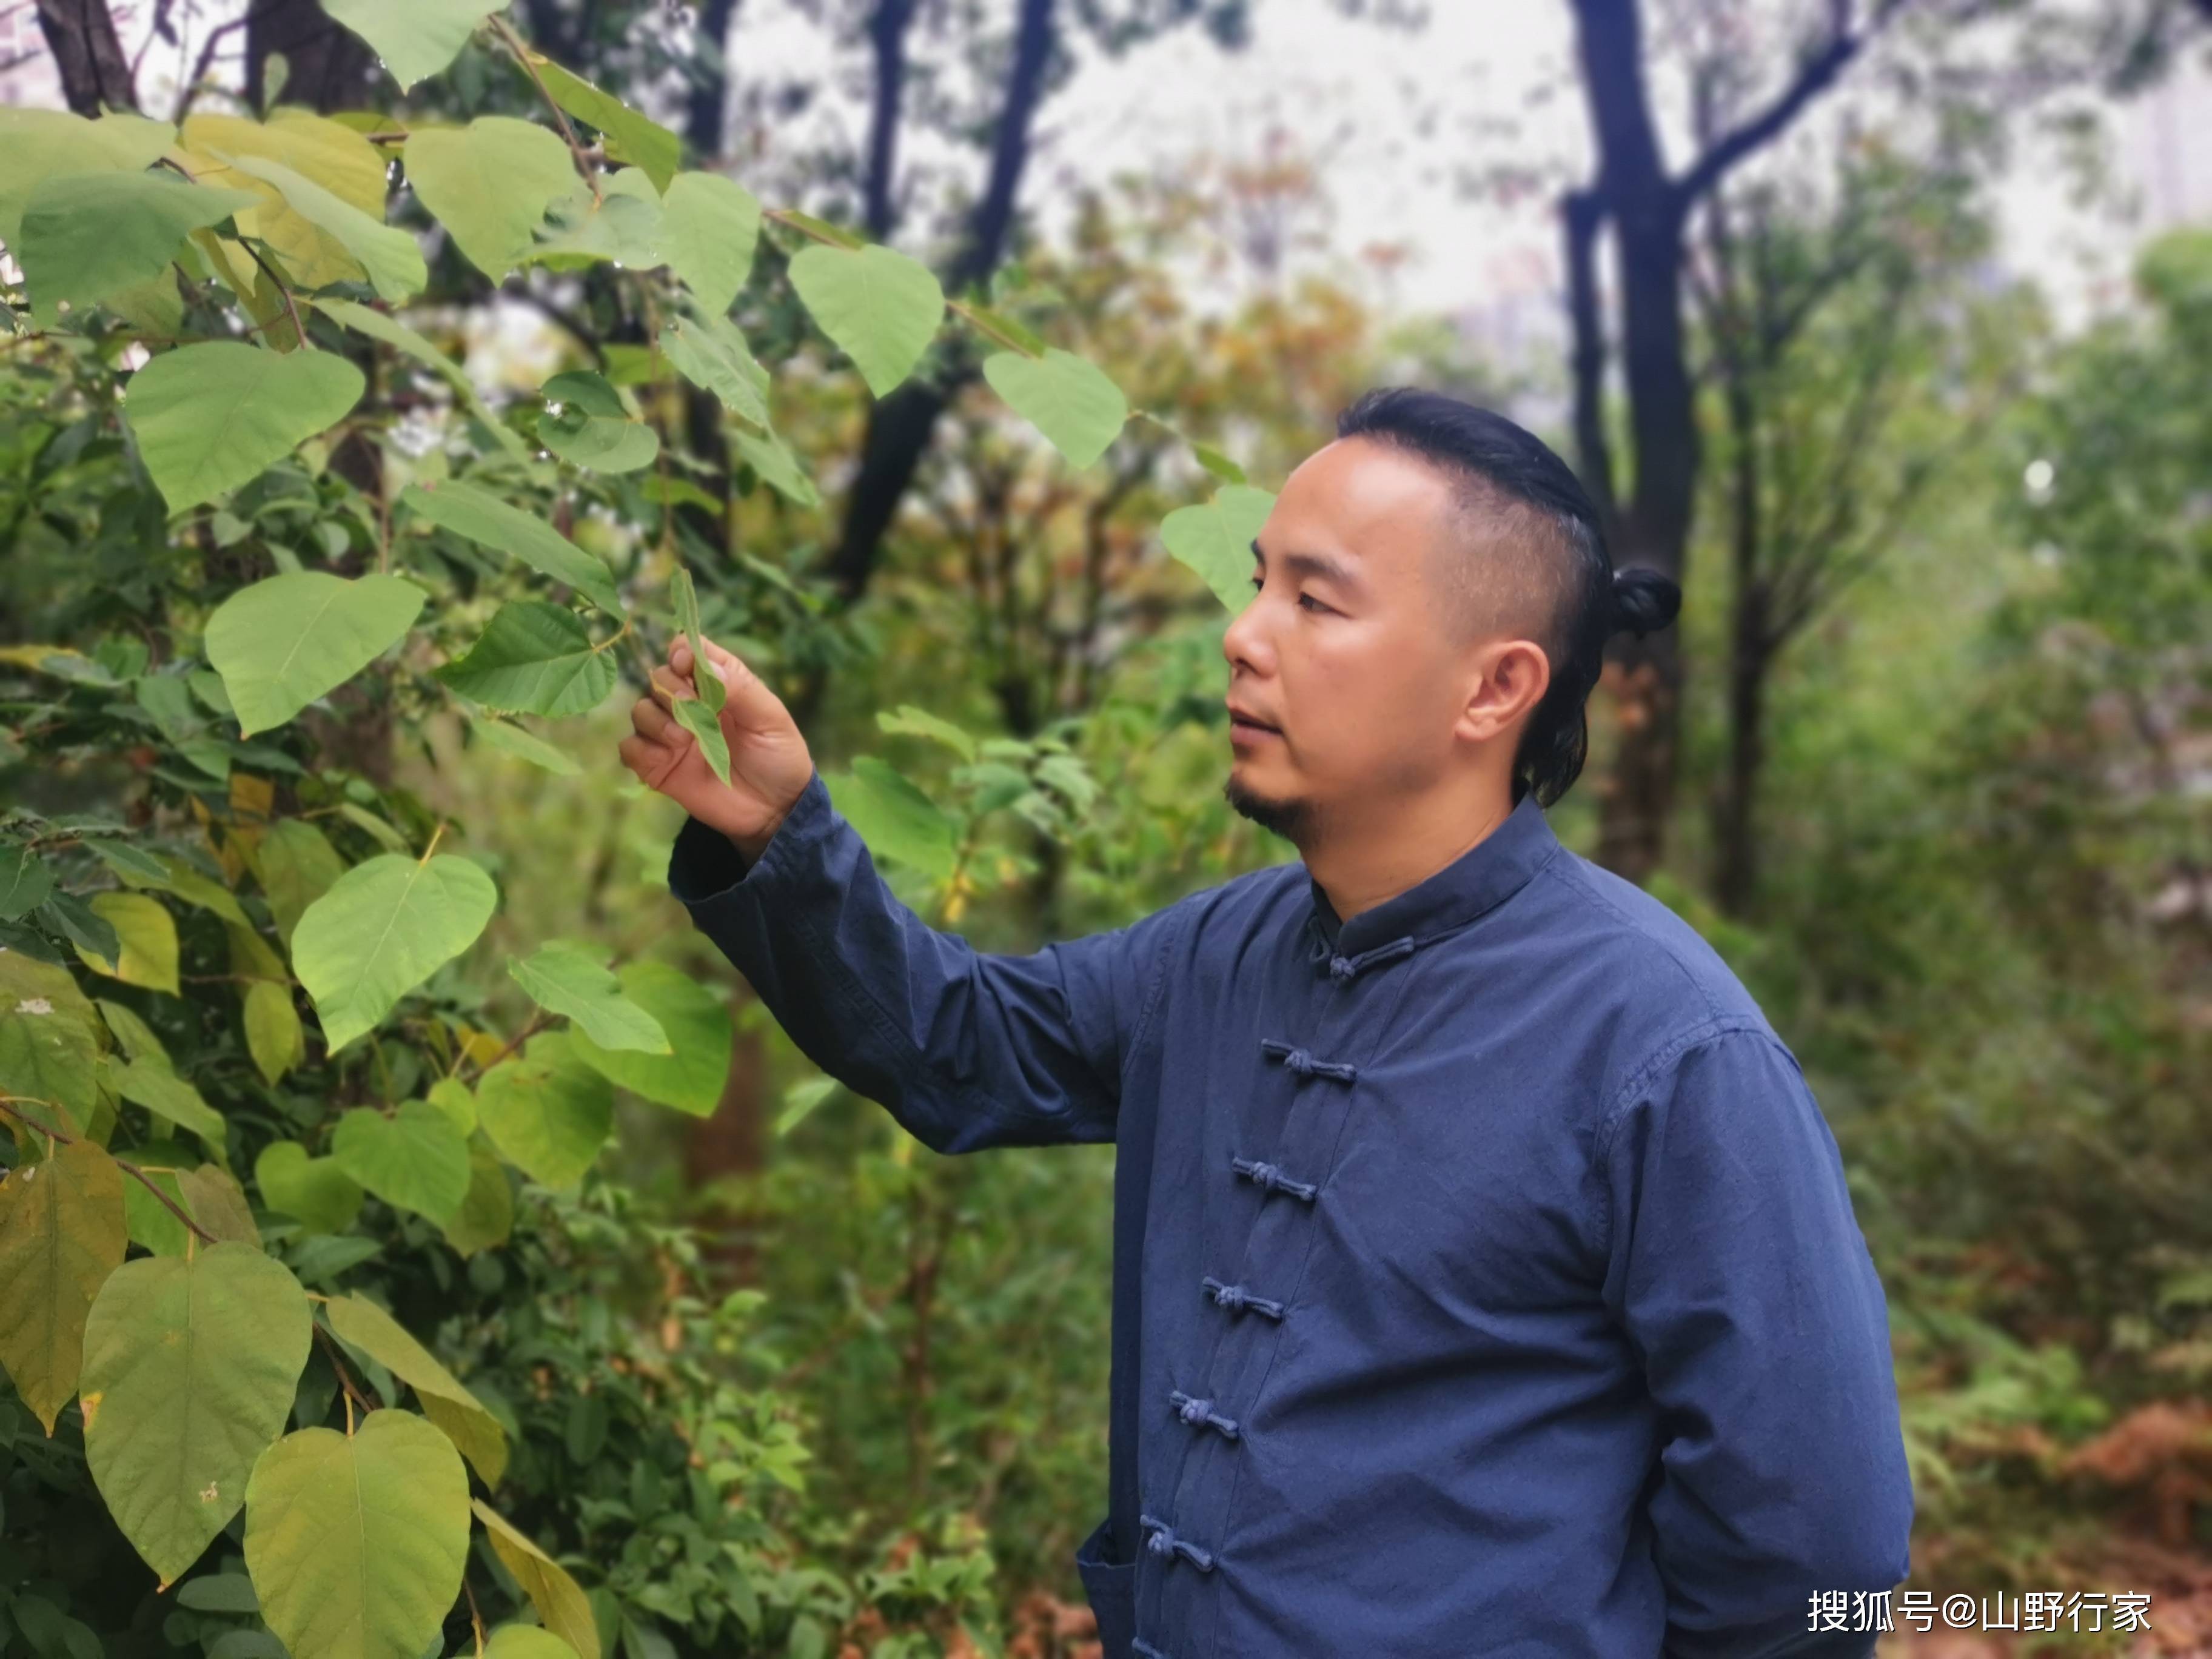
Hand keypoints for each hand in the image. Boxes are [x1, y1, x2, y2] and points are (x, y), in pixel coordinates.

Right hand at [618, 635, 813, 860]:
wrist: (774, 811)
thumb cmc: (779, 758)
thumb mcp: (771, 720)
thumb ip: (740, 689)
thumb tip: (706, 665)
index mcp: (719, 685)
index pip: (687, 652)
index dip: (682, 652)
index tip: (686, 663)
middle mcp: (691, 705)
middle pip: (659, 677)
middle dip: (670, 688)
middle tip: (691, 707)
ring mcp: (672, 736)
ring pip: (640, 710)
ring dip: (655, 719)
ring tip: (682, 740)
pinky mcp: (659, 766)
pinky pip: (630, 749)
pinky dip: (639, 749)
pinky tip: (665, 759)